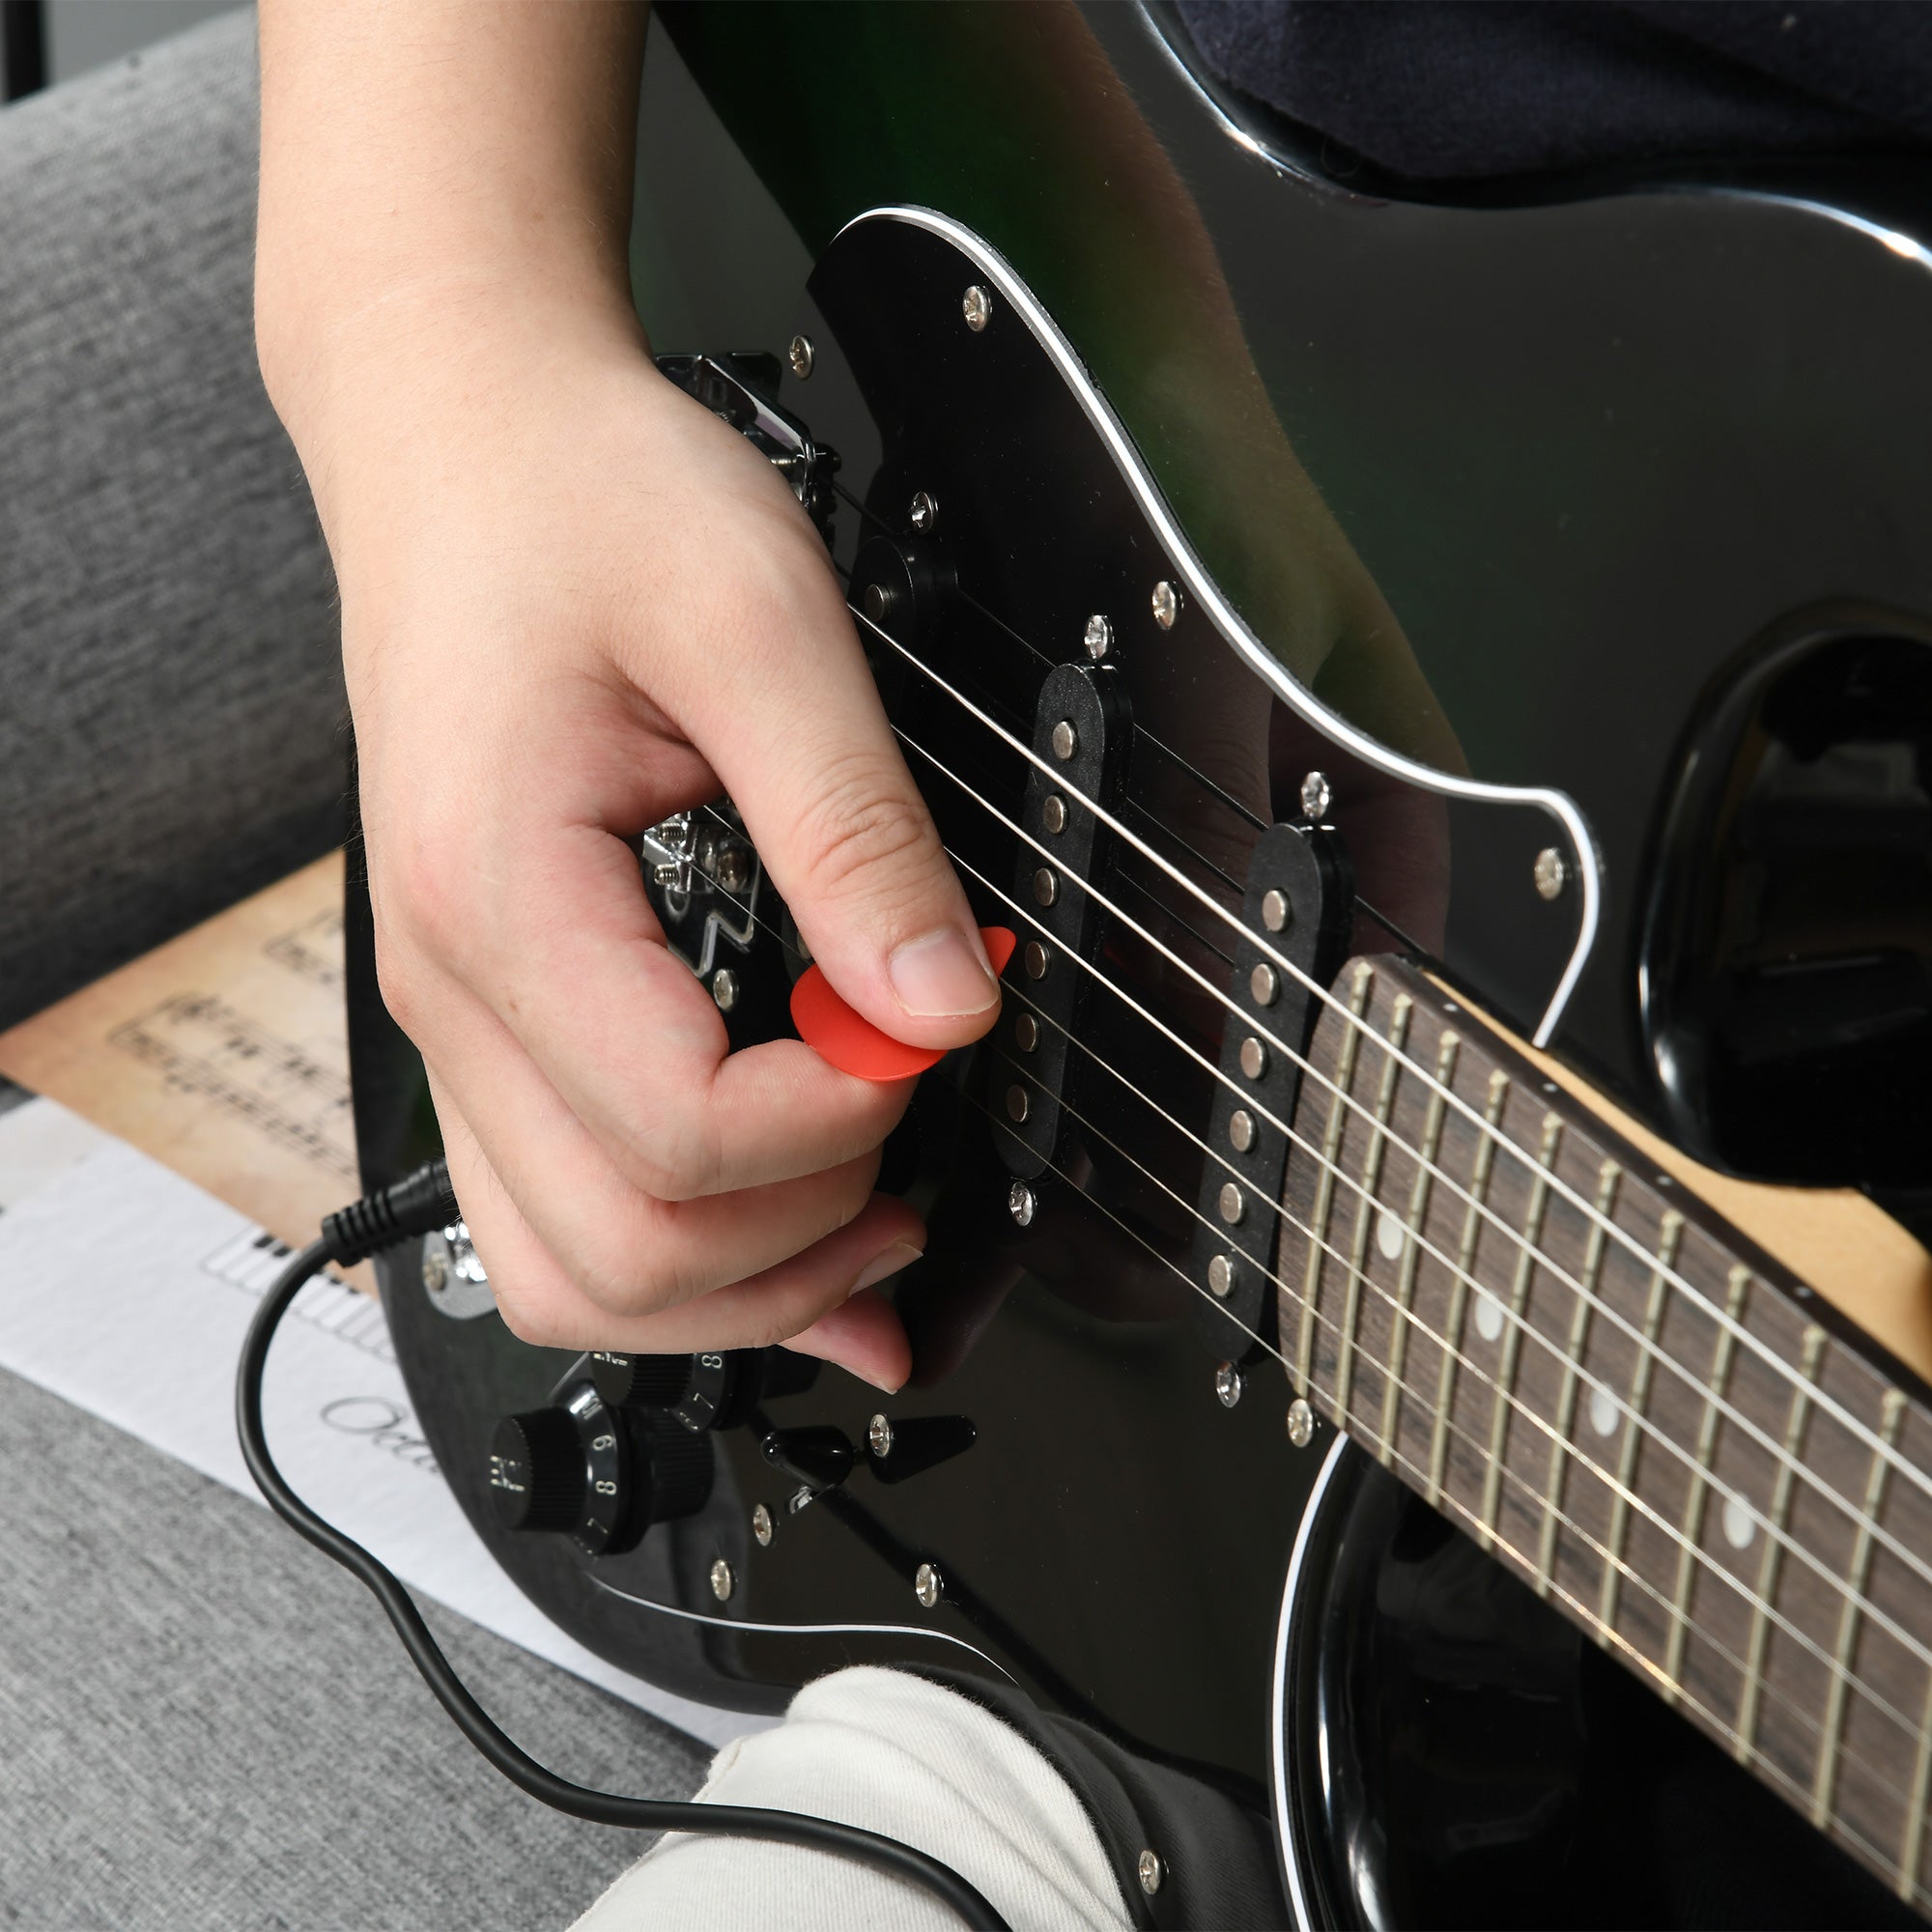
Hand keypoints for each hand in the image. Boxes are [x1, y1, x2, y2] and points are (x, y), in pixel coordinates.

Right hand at [308, 299, 999, 1391]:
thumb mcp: (759, 626)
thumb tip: (940, 1003)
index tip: (929, 1034)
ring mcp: (458, 1013)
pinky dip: (677, 1254)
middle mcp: (449, 988)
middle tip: (918, 1145)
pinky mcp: (494, 1007)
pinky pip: (556, 1205)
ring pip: (567, 1272)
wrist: (464, 441)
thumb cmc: (582, 501)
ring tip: (871, 1228)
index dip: (839, 1122)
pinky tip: (782, 1235)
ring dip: (736, 1290)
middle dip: (801, 1242)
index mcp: (500, 899)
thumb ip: (855, 830)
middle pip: (616, 1254)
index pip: (680, 1134)